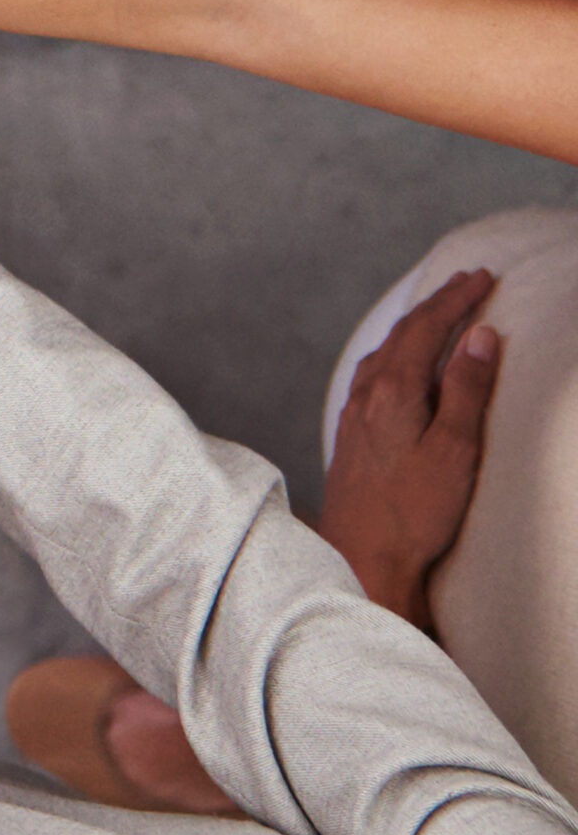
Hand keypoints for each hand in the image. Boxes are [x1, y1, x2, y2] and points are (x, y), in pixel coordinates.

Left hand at [319, 269, 500, 629]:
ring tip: (438, 316)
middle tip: (468, 283)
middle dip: (437, 306)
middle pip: (402, 334)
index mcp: (392, 390)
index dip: (455, 299)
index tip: (483, 277)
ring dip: (413, 329)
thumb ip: (467, 390)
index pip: (426, 328)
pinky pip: (374, 376)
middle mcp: (366, 394)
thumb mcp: (455, 450)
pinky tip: (398, 369)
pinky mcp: (352, 435)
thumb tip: (481, 335)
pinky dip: (396, 355)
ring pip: (384, 353)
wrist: (363, 557)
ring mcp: (355, 414)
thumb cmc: (415, 511)